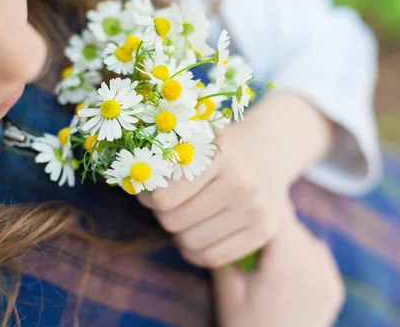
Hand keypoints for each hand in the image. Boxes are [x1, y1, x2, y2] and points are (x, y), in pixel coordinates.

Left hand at [138, 93, 333, 268]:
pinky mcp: (265, 230)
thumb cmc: (216, 150)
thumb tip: (133, 183)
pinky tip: (198, 235)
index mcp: (218, 153)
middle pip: (174, 222)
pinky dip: (195, 252)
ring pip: (191, 243)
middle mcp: (241, 181)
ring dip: (179, 235)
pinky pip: (212, 258)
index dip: (149, 198)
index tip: (151, 192)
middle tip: (169, 207)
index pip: (164, 198)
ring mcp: (256, 207)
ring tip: (185, 219)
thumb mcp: (193, 142)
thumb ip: (164, 160)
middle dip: (164, 216)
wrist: (266, 151)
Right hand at [214, 204, 344, 326]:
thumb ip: (232, 246)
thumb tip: (235, 211)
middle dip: (269, 228)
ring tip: (267, 268)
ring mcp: (328, 279)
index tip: (242, 207)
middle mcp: (315, 267)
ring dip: (286, 243)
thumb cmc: (244, 325)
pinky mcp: (334, 288)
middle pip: (290, 226)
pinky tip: (284, 279)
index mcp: (288, 265)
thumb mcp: (227, 286)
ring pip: (303, 238)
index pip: (276, 214)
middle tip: (249, 245)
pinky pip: (315, 255)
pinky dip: (300, 258)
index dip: (257, 208)